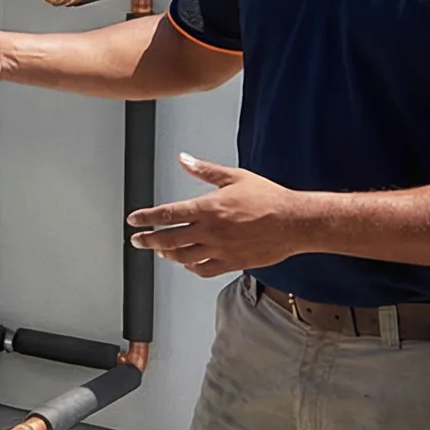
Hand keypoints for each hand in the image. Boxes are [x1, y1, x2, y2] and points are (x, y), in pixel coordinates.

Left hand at [128, 154, 316, 277]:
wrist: (295, 221)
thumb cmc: (269, 198)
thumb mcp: (235, 177)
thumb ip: (205, 171)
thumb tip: (184, 159)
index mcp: (208, 209)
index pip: (167, 214)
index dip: (146, 218)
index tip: (134, 220)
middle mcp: (210, 231)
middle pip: (168, 239)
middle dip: (148, 239)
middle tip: (136, 240)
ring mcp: (220, 250)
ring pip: (183, 257)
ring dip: (167, 254)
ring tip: (159, 250)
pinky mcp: (232, 263)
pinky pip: (204, 270)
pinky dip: (191, 268)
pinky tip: (187, 264)